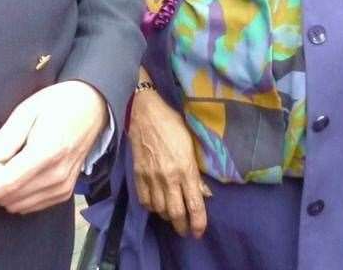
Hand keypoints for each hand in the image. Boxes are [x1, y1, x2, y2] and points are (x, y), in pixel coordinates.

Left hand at [0, 80, 107, 214]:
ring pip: (18, 205)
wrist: (91, 107)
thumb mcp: (26, 111)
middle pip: (10, 197)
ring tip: (0, 169)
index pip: (7, 182)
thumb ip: (4, 140)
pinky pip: (31, 206)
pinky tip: (15, 175)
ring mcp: (62, 187)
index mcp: (46, 151)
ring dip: (3, 193)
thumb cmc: (56, 103)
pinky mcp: (64, 193)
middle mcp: (56, 175)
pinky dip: (17, 196)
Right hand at [129, 88, 209, 237]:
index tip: (199, 232)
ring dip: (167, 217)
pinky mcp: (138, 174)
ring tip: (172, 215)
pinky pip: (144, 201)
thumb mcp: (190, 145)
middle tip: (186, 230)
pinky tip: (156, 205)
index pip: (195, 205)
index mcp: (186, 169)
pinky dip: (151, 208)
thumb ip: (196, 172)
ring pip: (160, 210)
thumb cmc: (172, 123)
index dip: (199, 224)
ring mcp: (151, 177)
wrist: (146, 111)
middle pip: (176, 214)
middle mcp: (169, 177)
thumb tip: (204, 193)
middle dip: (182, 227)